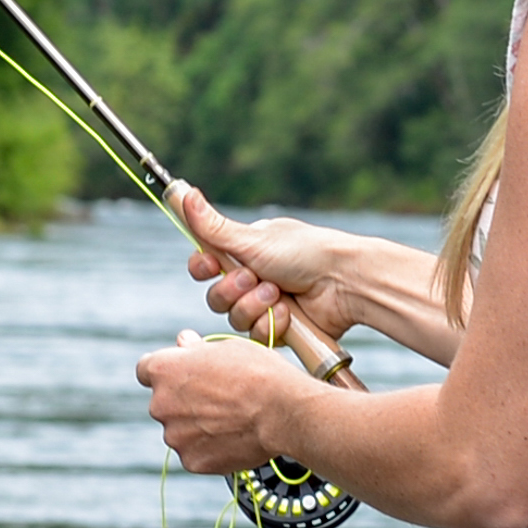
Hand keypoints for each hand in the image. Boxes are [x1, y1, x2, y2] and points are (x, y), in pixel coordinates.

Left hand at [135, 330, 296, 478]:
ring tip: (231, 419)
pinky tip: (233, 437)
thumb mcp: (227, 348)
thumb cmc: (259, 373)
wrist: (283, 411)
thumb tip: (184, 342)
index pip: (146, 369)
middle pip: (164, 402)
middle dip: (183, 401)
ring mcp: (174, 436)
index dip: (166, 371)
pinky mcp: (191, 461)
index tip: (183, 374)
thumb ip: (196, 349)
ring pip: (180, 430)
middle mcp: (160, 404)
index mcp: (164, 370)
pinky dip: (209, 448)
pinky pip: (195, 452)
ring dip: (196, 426)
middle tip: (218, 398)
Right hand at [174, 180, 354, 343]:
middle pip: (216, 296)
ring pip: (234, 319)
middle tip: (254, 278)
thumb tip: (183, 192)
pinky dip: (272, 324)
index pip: (206, 264)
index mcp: (246, 252)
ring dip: (254, 306)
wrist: (343, 283)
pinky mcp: (281, 329)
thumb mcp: (252, 239)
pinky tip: (290, 312)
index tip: (208, 266)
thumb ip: (211, 226)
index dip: (202, 268)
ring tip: (278, 295)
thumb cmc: (303, 253)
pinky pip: (257, 335)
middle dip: (232, 290)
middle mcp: (254, 278)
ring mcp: (267, 305)